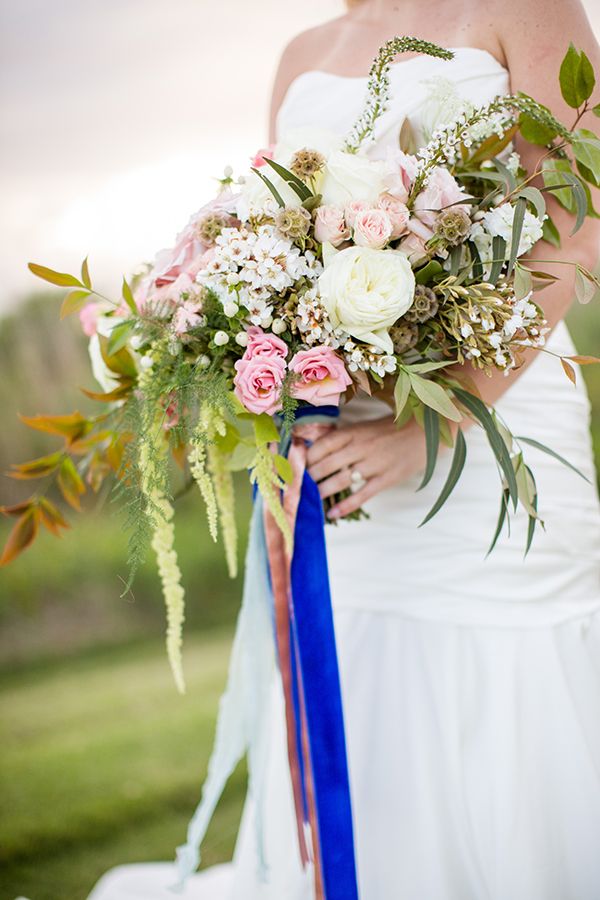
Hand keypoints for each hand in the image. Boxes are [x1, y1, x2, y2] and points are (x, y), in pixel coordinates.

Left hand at [306, 415, 426, 519]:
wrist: (425, 432)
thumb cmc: (391, 430)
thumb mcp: (365, 427)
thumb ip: (344, 439)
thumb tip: (315, 451)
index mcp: (354, 432)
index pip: (322, 445)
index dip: (306, 457)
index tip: (295, 466)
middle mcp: (362, 446)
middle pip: (327, 464)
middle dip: (309, 477)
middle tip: (297, 487)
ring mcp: (375, 463)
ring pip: (342, 480)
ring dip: (323, 491)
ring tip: (310, 499)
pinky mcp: (387, 478)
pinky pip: (363, 494)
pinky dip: (346, 506)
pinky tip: (333, 514)